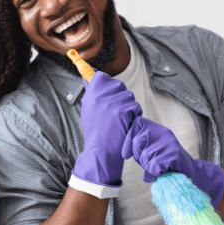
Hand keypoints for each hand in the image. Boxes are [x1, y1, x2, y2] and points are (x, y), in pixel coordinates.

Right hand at [73, 72, 141, 186]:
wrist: (101, 149)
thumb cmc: (95, 130)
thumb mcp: (88, 108)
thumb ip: (92, 92)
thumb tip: (90, 74)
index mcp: (91, 92)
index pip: (101, 76)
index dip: (106, 85)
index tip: (106, 92)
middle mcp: (102, 94)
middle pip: (118, 85)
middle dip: (119, 96)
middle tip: (113, 112)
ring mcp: (114, 102)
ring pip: (129, 96)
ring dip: (127, 106)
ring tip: (117, 120)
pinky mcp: (125, 110)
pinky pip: (135, 107)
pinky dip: (132, 115)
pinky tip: (123, 124)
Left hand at [122, 116, 223, 208]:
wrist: (190, 173)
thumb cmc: (164, 163)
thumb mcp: (150, 151)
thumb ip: (139, 148)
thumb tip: (124, 153)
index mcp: (156, 129)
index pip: (136, 123)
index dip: (128, 139)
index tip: (126, 154)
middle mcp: (163, 133)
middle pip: (138, 141)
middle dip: (138, 156)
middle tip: (148, 162)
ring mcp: (169, 143)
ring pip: (145, 156)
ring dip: (148, 166)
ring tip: (158, 167)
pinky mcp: (174, 155)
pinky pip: (154, 165)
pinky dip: (154, 172)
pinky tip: (162, 172)